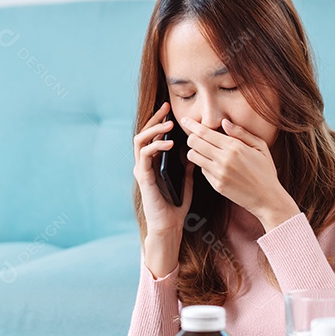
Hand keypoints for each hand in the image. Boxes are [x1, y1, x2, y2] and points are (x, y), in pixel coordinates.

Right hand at [133, 102, 196, 237]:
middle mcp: (144, 164)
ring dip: (154, 130)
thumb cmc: (175, 207)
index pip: (152, 136)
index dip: (159, 121)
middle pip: (144, 133)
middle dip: (154, 119)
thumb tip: (194, 152)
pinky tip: (169, 144)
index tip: (169, 110)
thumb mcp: (186, 183)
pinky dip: (156, 146)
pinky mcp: (143, 177)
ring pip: (141, 140)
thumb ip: (187, 168)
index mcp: (153, 164)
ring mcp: (142, 170)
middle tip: (166, 109)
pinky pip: (145, 155)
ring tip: (169, 125)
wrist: (169, 227)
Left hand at [181, 115, 299, 230]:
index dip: (192, 125)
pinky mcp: (216, 185)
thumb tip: (224, 122)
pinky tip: (215, 165)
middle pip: (194, 142)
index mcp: (235, 147)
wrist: (267, 198)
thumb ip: (240, 132)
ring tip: (204, 150)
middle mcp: (224, 159)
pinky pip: (202, 170)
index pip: (205, 132)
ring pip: (193, 156)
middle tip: (195, 136)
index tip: (185, 120)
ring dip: (195, 151)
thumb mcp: (260, 146)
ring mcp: (218, 173)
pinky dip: (204, 165)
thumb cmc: (265, 171)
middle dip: (191, 137)